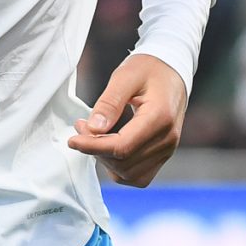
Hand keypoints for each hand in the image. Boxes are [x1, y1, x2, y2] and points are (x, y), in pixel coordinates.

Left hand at [67, 54, 189, 186]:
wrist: (172, 71)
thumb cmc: (149, 69)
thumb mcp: (125, 76)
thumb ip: (109, 102)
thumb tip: (93, 129)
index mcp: (160, 118)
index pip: (122, 147)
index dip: (93, 147)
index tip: (73, 140)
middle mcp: (168, 139)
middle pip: (123, 163)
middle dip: (96, 150)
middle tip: (81, 126)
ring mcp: (168, 150)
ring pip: (128, 174)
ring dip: (105, 160)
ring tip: (94, 135)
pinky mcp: (163, 155)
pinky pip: (138, 176)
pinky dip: (118, 167)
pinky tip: (109, 145)